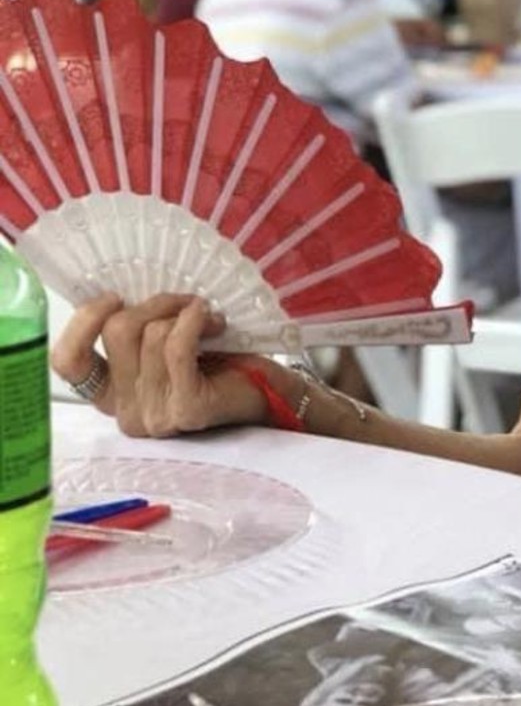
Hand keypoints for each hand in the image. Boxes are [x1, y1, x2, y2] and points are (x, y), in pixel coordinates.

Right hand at [51, 293, 269, 438]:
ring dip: (184, 312)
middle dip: (155, 302)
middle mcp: (126, 412)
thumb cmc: (218, 363)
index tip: (114, 296)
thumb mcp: (163, 344)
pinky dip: (194, 321)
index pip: (68, 362)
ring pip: (151, 336)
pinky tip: (212, 319)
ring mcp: (155, 417)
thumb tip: (121, 289)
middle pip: (117, 332)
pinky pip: (176, 348)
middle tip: (185, 301)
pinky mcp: (186, 411)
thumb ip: (136, 330)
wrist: (268, 394)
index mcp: (111, 393)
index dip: (83, 321)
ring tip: (208, 318)